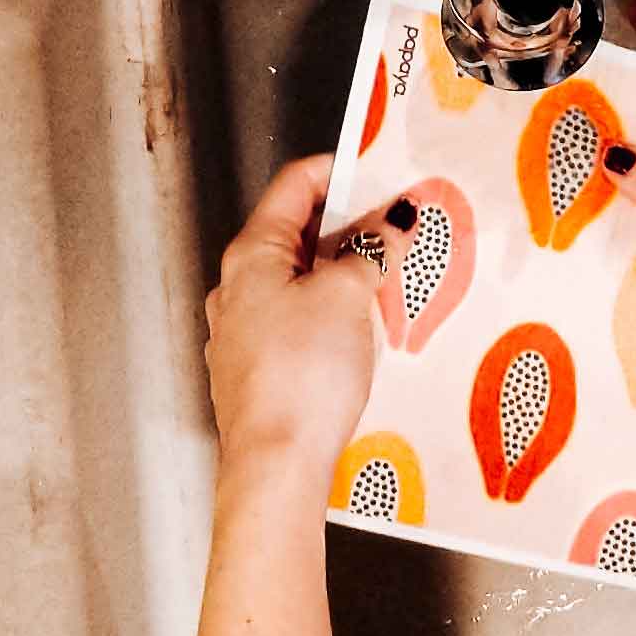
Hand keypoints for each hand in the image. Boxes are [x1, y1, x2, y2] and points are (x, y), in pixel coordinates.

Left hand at [203, 155, 378, 485]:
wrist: (276, 465)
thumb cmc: (302, 374)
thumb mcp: (349, 296)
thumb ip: (373, 250)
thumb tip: (395, 221)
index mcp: (252, 255)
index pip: (294, 186)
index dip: (339, 170)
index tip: (380, 171)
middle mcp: (237, 288)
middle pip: (297, 235)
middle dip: (350, 227)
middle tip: (397, 227)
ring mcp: (243, 331)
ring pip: (298, 282)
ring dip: (343, 274)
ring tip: (389, 279)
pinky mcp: (257, 371)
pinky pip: (297, 322)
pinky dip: (330, 313)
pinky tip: (362, 332)